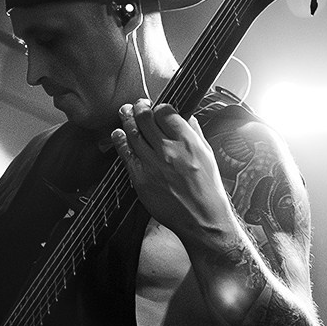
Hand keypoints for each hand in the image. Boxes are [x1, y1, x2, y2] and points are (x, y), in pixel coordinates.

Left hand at [113, 100, 237, 243]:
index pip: (167, 112)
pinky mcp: (141, 179)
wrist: (203, 220)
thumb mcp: (208, 155)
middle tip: (138, 105)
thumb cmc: (208, 190)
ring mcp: (153, 164)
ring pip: (133, 133)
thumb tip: (186, 116)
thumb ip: (195, 133)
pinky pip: (126, 154)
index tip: (157, 107)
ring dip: (127, 119)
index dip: (159, 106)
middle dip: (140, 107)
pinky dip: (120, 141)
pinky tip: (118, 135)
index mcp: (188, 142)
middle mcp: (170, 150)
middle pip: (146, 118)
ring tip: (125, 113)